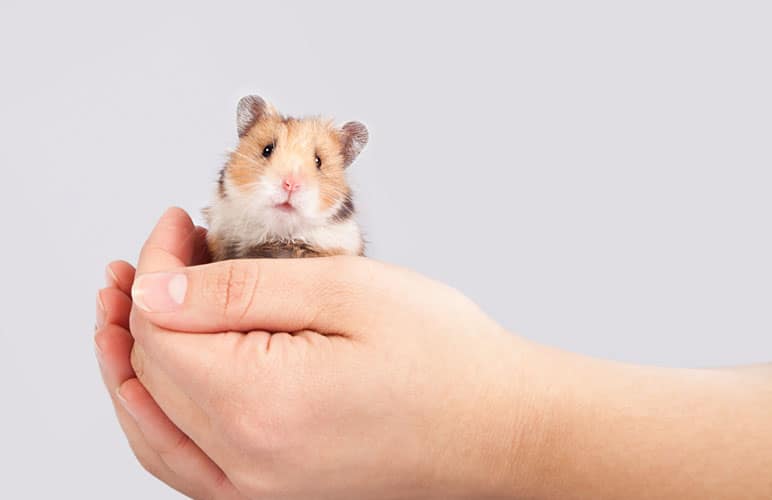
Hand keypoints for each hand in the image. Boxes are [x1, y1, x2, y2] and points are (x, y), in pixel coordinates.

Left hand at [105, 208, 544, 498]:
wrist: (498, 426)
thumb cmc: (444, 357)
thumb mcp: (345, 292)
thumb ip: (239, 290)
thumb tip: (157, 290)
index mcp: (259, 405)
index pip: (160, 325)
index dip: (156, 264)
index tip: (177, 224)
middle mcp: (246, 463)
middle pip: (151, 370)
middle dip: (147, 298)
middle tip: (170, 250)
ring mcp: (256, 489)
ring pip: (152, 423)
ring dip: (132, 360)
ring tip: (127, 310)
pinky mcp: (272, 493)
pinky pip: (182, 461)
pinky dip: (156, 414)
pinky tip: (157, 381)